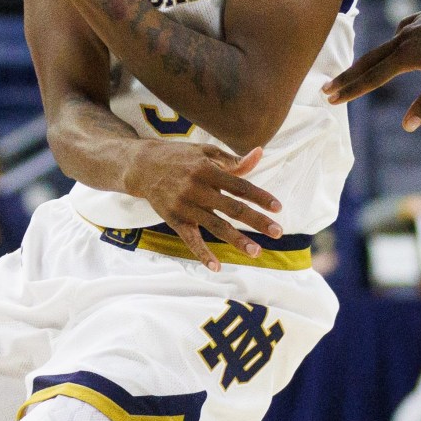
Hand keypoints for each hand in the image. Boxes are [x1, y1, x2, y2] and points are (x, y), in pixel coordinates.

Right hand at [124, 143, 282, 269]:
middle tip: (278, 232)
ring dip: (237, 240)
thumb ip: (233, 160)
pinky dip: (202, 253)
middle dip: (256, 221)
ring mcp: (185, 206)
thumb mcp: (205, 153)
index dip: (259, 196)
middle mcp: (197, 188)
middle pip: (232, 208)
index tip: (278, 208)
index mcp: (207, 170)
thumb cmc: (180, 158)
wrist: (142, 166)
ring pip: (215, 225)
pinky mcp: (174, 219)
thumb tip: (260, 154)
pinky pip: (190, 239)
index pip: (239, 185)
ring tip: (256, 252)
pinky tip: (217, 267)